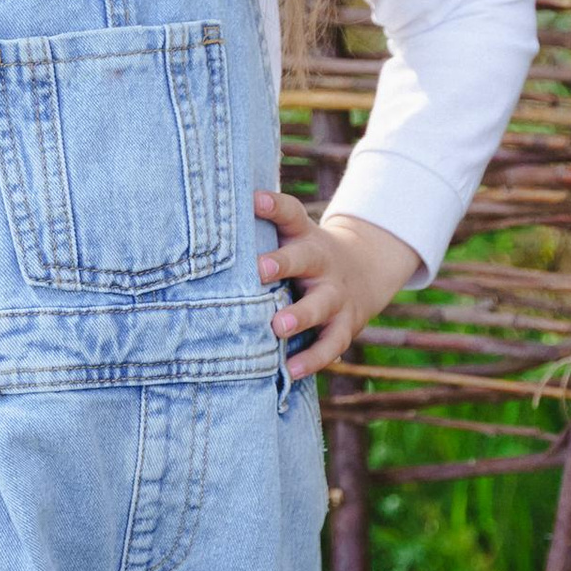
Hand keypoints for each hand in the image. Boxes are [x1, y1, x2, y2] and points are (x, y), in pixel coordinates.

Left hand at [255, 189, 417, 380]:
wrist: (365, 271)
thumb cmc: (306, 256)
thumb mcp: (293, 236)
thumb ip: (261, 232)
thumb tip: (205, 224)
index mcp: (305, 237)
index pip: (291, 214)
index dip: (274, 206)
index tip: (255, 200)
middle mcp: (322, 263)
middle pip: (306, 258)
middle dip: (283, 263)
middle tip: (260, 269)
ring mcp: (336, 295)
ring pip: (320, 305)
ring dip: (300, 315)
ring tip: (277, 326)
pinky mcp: (345, 325)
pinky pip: (330, 344)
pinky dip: (312, 359)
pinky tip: (290, 370)